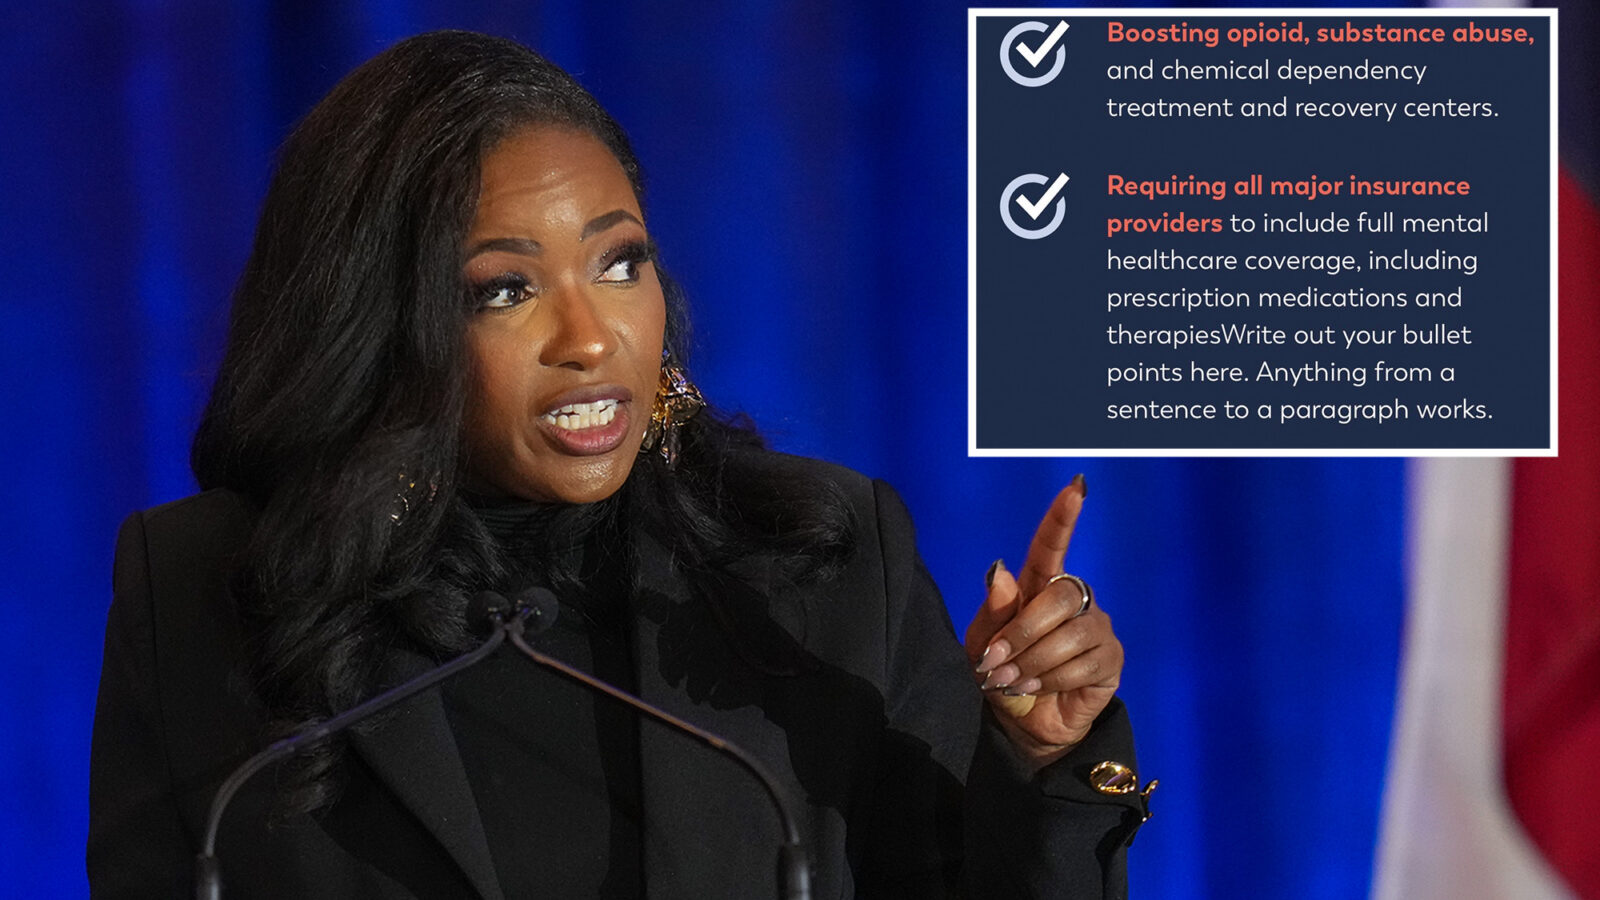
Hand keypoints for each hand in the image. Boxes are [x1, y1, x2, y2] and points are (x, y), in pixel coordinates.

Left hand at [962, 476, 1123, 766]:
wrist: (1019, 723)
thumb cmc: (999, 673)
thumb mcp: (982, 642)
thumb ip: (993, 609)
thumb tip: (1001, 570)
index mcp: (1038, 587)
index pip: (1051, 547)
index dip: (1062, 518)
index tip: (1074, 488)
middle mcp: (1072, 600)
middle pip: (1057, 597)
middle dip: (1020, 632)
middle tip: (995, 663)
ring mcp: (1095, 628)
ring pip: (1069, 634)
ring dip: (1033, 660)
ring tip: (1012, 679)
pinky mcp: (1109, 660)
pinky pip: (1083, 663)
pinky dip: (1052, 678)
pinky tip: (1036, 687)